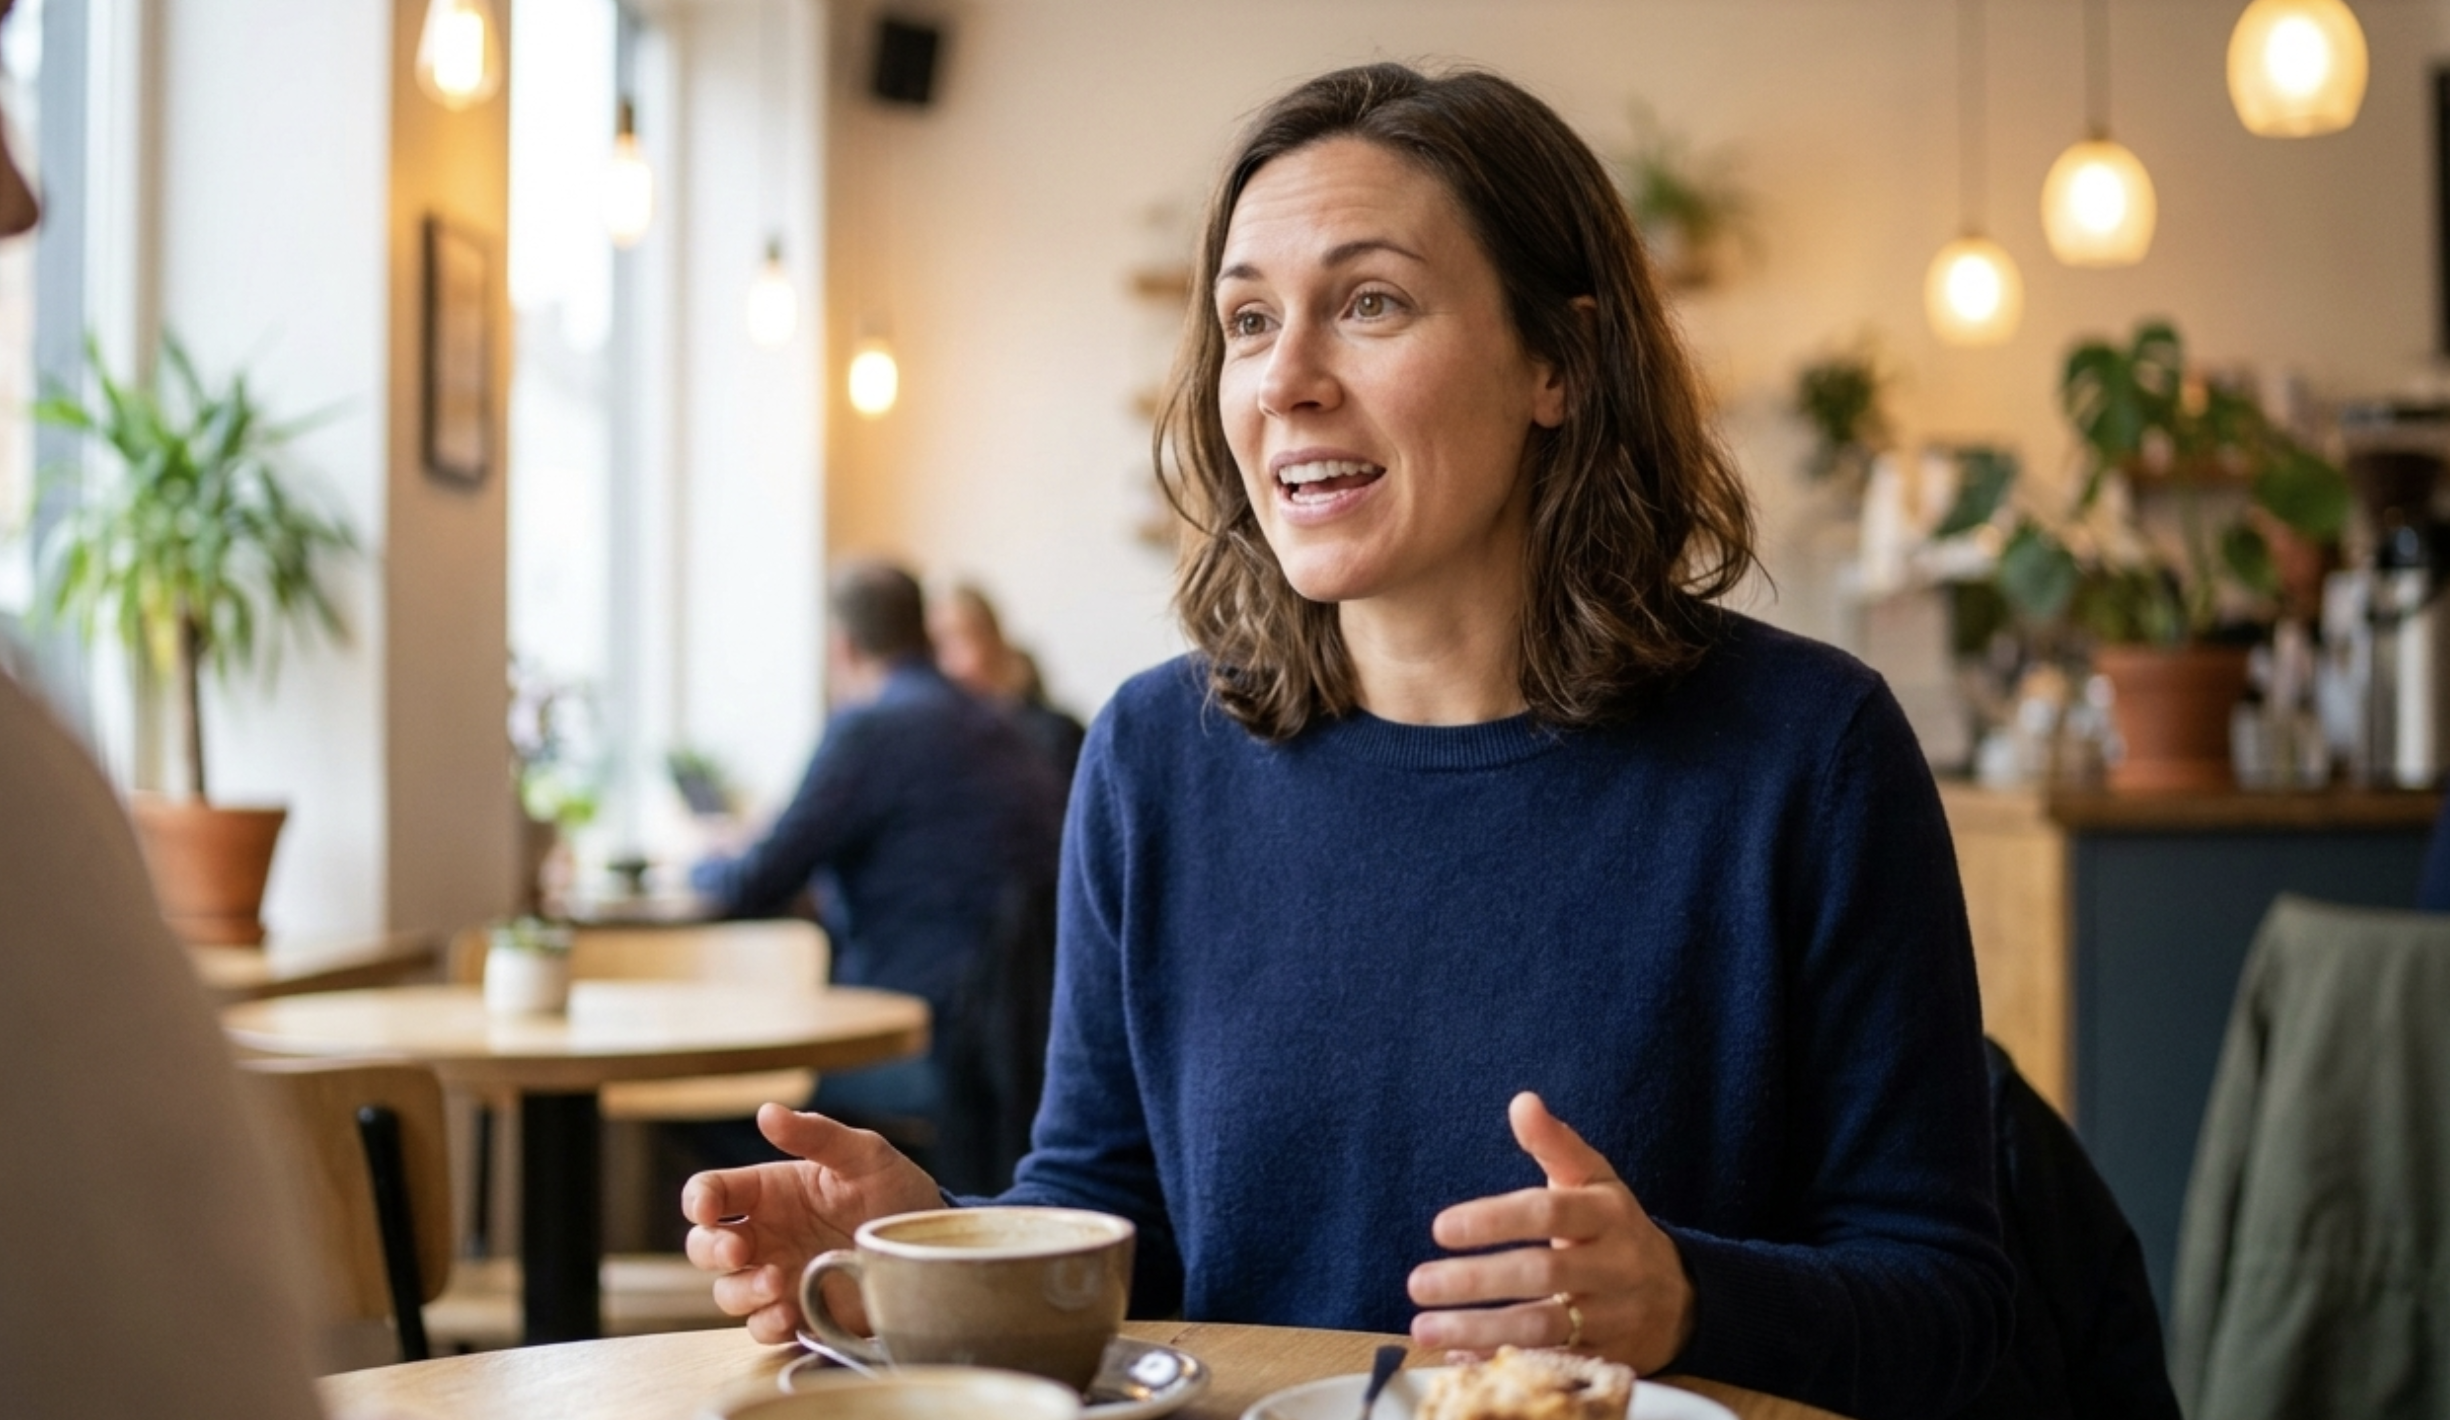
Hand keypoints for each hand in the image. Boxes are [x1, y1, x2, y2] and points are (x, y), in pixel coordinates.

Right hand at [681, 1102, 944, 1342]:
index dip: (698, 1200)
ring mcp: (778, 1276)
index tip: (707, 1209)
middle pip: (704, 1246)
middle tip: (739, 1250)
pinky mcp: (800, 1313)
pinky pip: (762, 1327)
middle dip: (710, 1249)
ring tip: (777, 1283)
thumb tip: (767, 1112)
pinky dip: (766, 1324)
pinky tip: (788, 1314)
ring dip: (741, 1291)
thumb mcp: (864, 1155)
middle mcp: (765, 1235)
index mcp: (770, 1192)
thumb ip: (817, 1135)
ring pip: (727, 1292)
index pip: (711, 1192)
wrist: (930, 1243)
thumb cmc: (895, 1190)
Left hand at [1406, 1092, 1694, 1373]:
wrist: (1679, 1299)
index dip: (1495, 1220)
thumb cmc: (1615, 1229)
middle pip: (1542, 1274)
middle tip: (1418, 1282)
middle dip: (1477, 1281)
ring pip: (1543, 1327)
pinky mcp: (1604, 1358)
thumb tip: (1522, 1102)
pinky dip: (1501, 1363)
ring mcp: (1612, 1317)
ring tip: (1425, 1328)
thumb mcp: (1595, 1180)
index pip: (1550, 1213)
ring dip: (1479, 1331)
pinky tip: (1456, 1359)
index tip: (1440, 1227)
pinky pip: (1549, 1363)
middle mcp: (1614, 1266)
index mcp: (1608, 1214)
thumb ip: (1555, 1144)